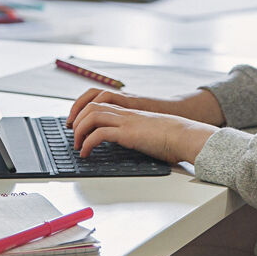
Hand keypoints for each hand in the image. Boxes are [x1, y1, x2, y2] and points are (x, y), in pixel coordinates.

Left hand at [71, 100, 218, 164]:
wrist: (184, 134)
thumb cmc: (171, 137)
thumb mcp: (148, 132)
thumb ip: (137, 134)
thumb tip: (131, 146)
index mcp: (129, 112)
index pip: (100, 102)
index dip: (84, 111)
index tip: (77, 125)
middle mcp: (125, 113)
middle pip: (91, 106)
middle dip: (77, 119)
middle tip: (72, 135)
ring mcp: (126, 121)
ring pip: (92, 115)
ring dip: (80, 129)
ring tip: (77, 145)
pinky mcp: (128, 132)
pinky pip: (100, 133)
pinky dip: (88, 142)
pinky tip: (86, 153)